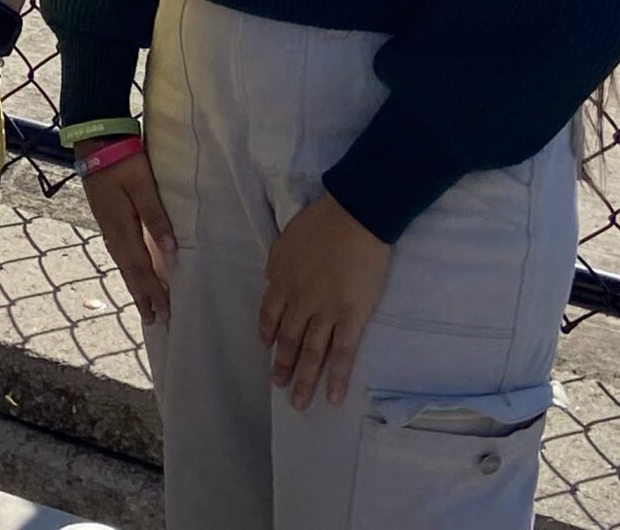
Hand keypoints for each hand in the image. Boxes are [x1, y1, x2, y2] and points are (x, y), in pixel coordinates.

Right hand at [81, 146, 175, 325]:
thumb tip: (170, 250)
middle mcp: (111, 232)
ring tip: (145, 305)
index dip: (153, 290)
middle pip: (129, 270)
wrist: (94, 141)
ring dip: (135, 285)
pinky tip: (133, 272)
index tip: (165, 311)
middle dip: (143, 296)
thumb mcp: (142, 185)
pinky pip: (119, 253)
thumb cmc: (122, 160)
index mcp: (121, 227)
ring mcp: (106, 226)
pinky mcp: (106, 219)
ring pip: (123, 264)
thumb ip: (155, 217)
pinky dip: (128, 269)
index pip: (140, 266)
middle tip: (156, 320)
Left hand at [258, 192, 392, 411]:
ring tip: (299, 402)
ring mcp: (325, 313)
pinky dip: (336, 377)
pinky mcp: (351, 318)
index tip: (266, 348)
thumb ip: (277, 265)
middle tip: (278, 385)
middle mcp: (299, 302)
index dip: (267, 333)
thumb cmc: (321, 223)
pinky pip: (342, 354)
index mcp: (281, 281)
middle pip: (288, 340)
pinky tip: (332, 397)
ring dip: (304, 380)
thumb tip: (271, 280)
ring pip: (311, 353)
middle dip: (282, 365)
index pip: (270, 314)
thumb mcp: (286, 241)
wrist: (353, 218)